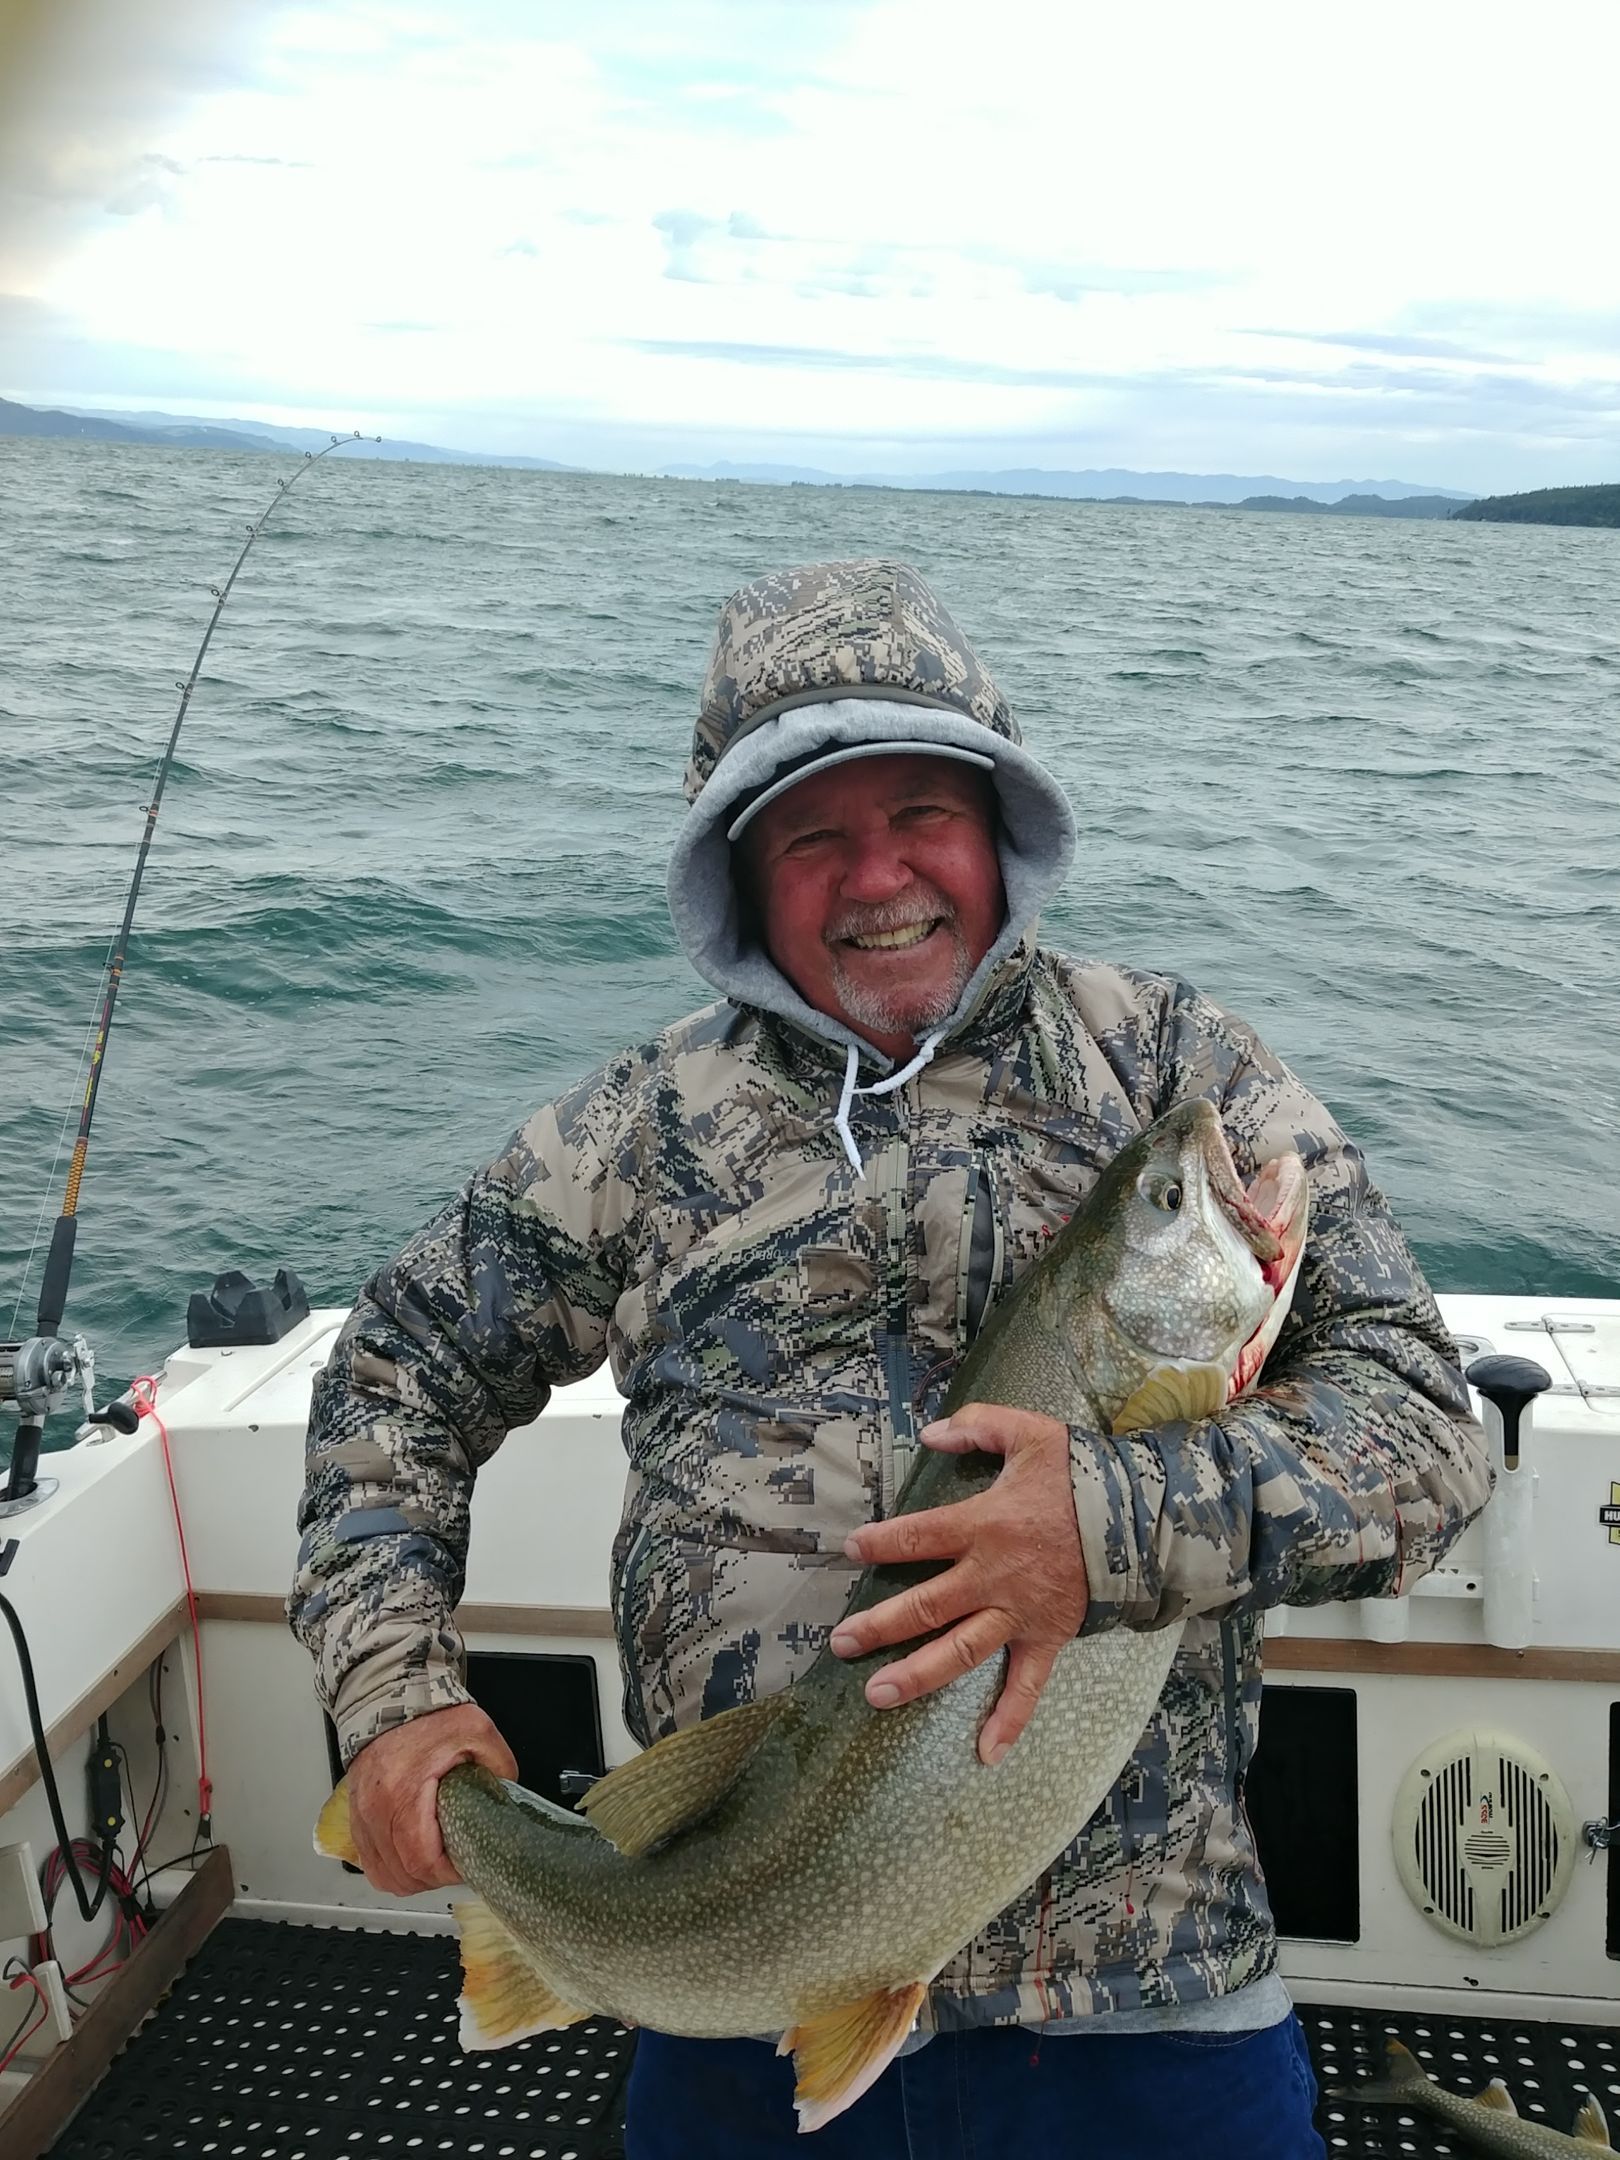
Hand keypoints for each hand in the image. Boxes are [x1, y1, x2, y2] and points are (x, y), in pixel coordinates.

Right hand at [347, 1701, 517, 1894]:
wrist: (388, 1697)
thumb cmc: (426, 1715)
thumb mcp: (477, 1730)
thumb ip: (499, 1763)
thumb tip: (510, 1795)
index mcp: (403, 1793)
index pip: (421, 1860)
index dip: (448, 1872)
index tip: (466, 1863)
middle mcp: (375, 1810)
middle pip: (402, 1875)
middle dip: (434, 1879)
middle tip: (456, 1866)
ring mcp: (362, 1815)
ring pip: (383, 1875)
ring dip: (411, 1880)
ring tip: (436, 1866)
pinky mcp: (356, 1816)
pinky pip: (369, 1861)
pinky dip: (390, 1870)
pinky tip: (410, 1862)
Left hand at [829, 1405, 1087, 1765]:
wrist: (1145, 1519)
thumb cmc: (1083, 1476)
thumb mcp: (1031, 1433)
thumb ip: (978, 1427)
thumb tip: (931, 1434)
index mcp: (985, 1525)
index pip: (918, 1536)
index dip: (881, 1543)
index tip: (851, 1550)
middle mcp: (993, 1576)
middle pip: (925, 1605)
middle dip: (879, 1625)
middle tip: (842, 1643)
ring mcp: (1019, 1613)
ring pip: (960, 1651)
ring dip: (917, 1675)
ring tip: (876, 1695)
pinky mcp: (1048, 1637)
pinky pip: (1027, 1685)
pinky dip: (1009, 1719)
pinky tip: (986, 1753)